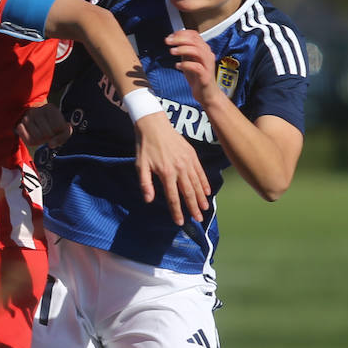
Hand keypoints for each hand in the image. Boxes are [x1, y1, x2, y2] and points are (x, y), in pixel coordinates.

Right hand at [16, 103, 71, 149]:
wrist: (36, 122)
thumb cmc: (52, 126)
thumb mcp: (62, 130)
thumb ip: (62, 137)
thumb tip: (51, 144)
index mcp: (50, 108)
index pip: (58, 127)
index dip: (59, 133)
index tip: (56, 130)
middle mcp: (37, 110)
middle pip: (47, 134)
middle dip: (49, 138)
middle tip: (48, 135)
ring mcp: (27, 117)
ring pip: (37, 138)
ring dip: (41, 141)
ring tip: (40, 135)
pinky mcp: (20, 126)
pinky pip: (28, 140)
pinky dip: (32, 142)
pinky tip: (33, 136)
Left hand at [133, 109, 210, 224]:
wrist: (154, 125)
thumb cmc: (145, 147)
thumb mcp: (140, 166)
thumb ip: (145, 183)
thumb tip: (149, 200)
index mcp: (166, 173)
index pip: (173, 197)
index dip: (177, 211)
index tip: (180, 222)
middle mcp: (180, 169)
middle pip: (188, 193)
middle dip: (193, 208)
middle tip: (198, 219)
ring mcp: (188, 162)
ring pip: (196, 184)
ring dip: (201, 198)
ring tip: (205, 208)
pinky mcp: (192, 155)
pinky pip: (200, 172)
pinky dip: (204, 183)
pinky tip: (207, 191)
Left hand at [165, 28, 218, 106]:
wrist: (207, 95)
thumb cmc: (198, 78)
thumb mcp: (189, 61)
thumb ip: (185, 52)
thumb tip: (174, 41)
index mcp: (204, 50)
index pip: (194, 35)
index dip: (181, 34)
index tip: (170, 37)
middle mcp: (207, 55)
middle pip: (195, 41)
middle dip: (179, 39)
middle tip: (168, 41)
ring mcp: (207, 65)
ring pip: (197, 51)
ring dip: (182, 49)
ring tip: (171, 51)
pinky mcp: (205, 76)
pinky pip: (196, 67)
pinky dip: (185, 64)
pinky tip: (178, 66)